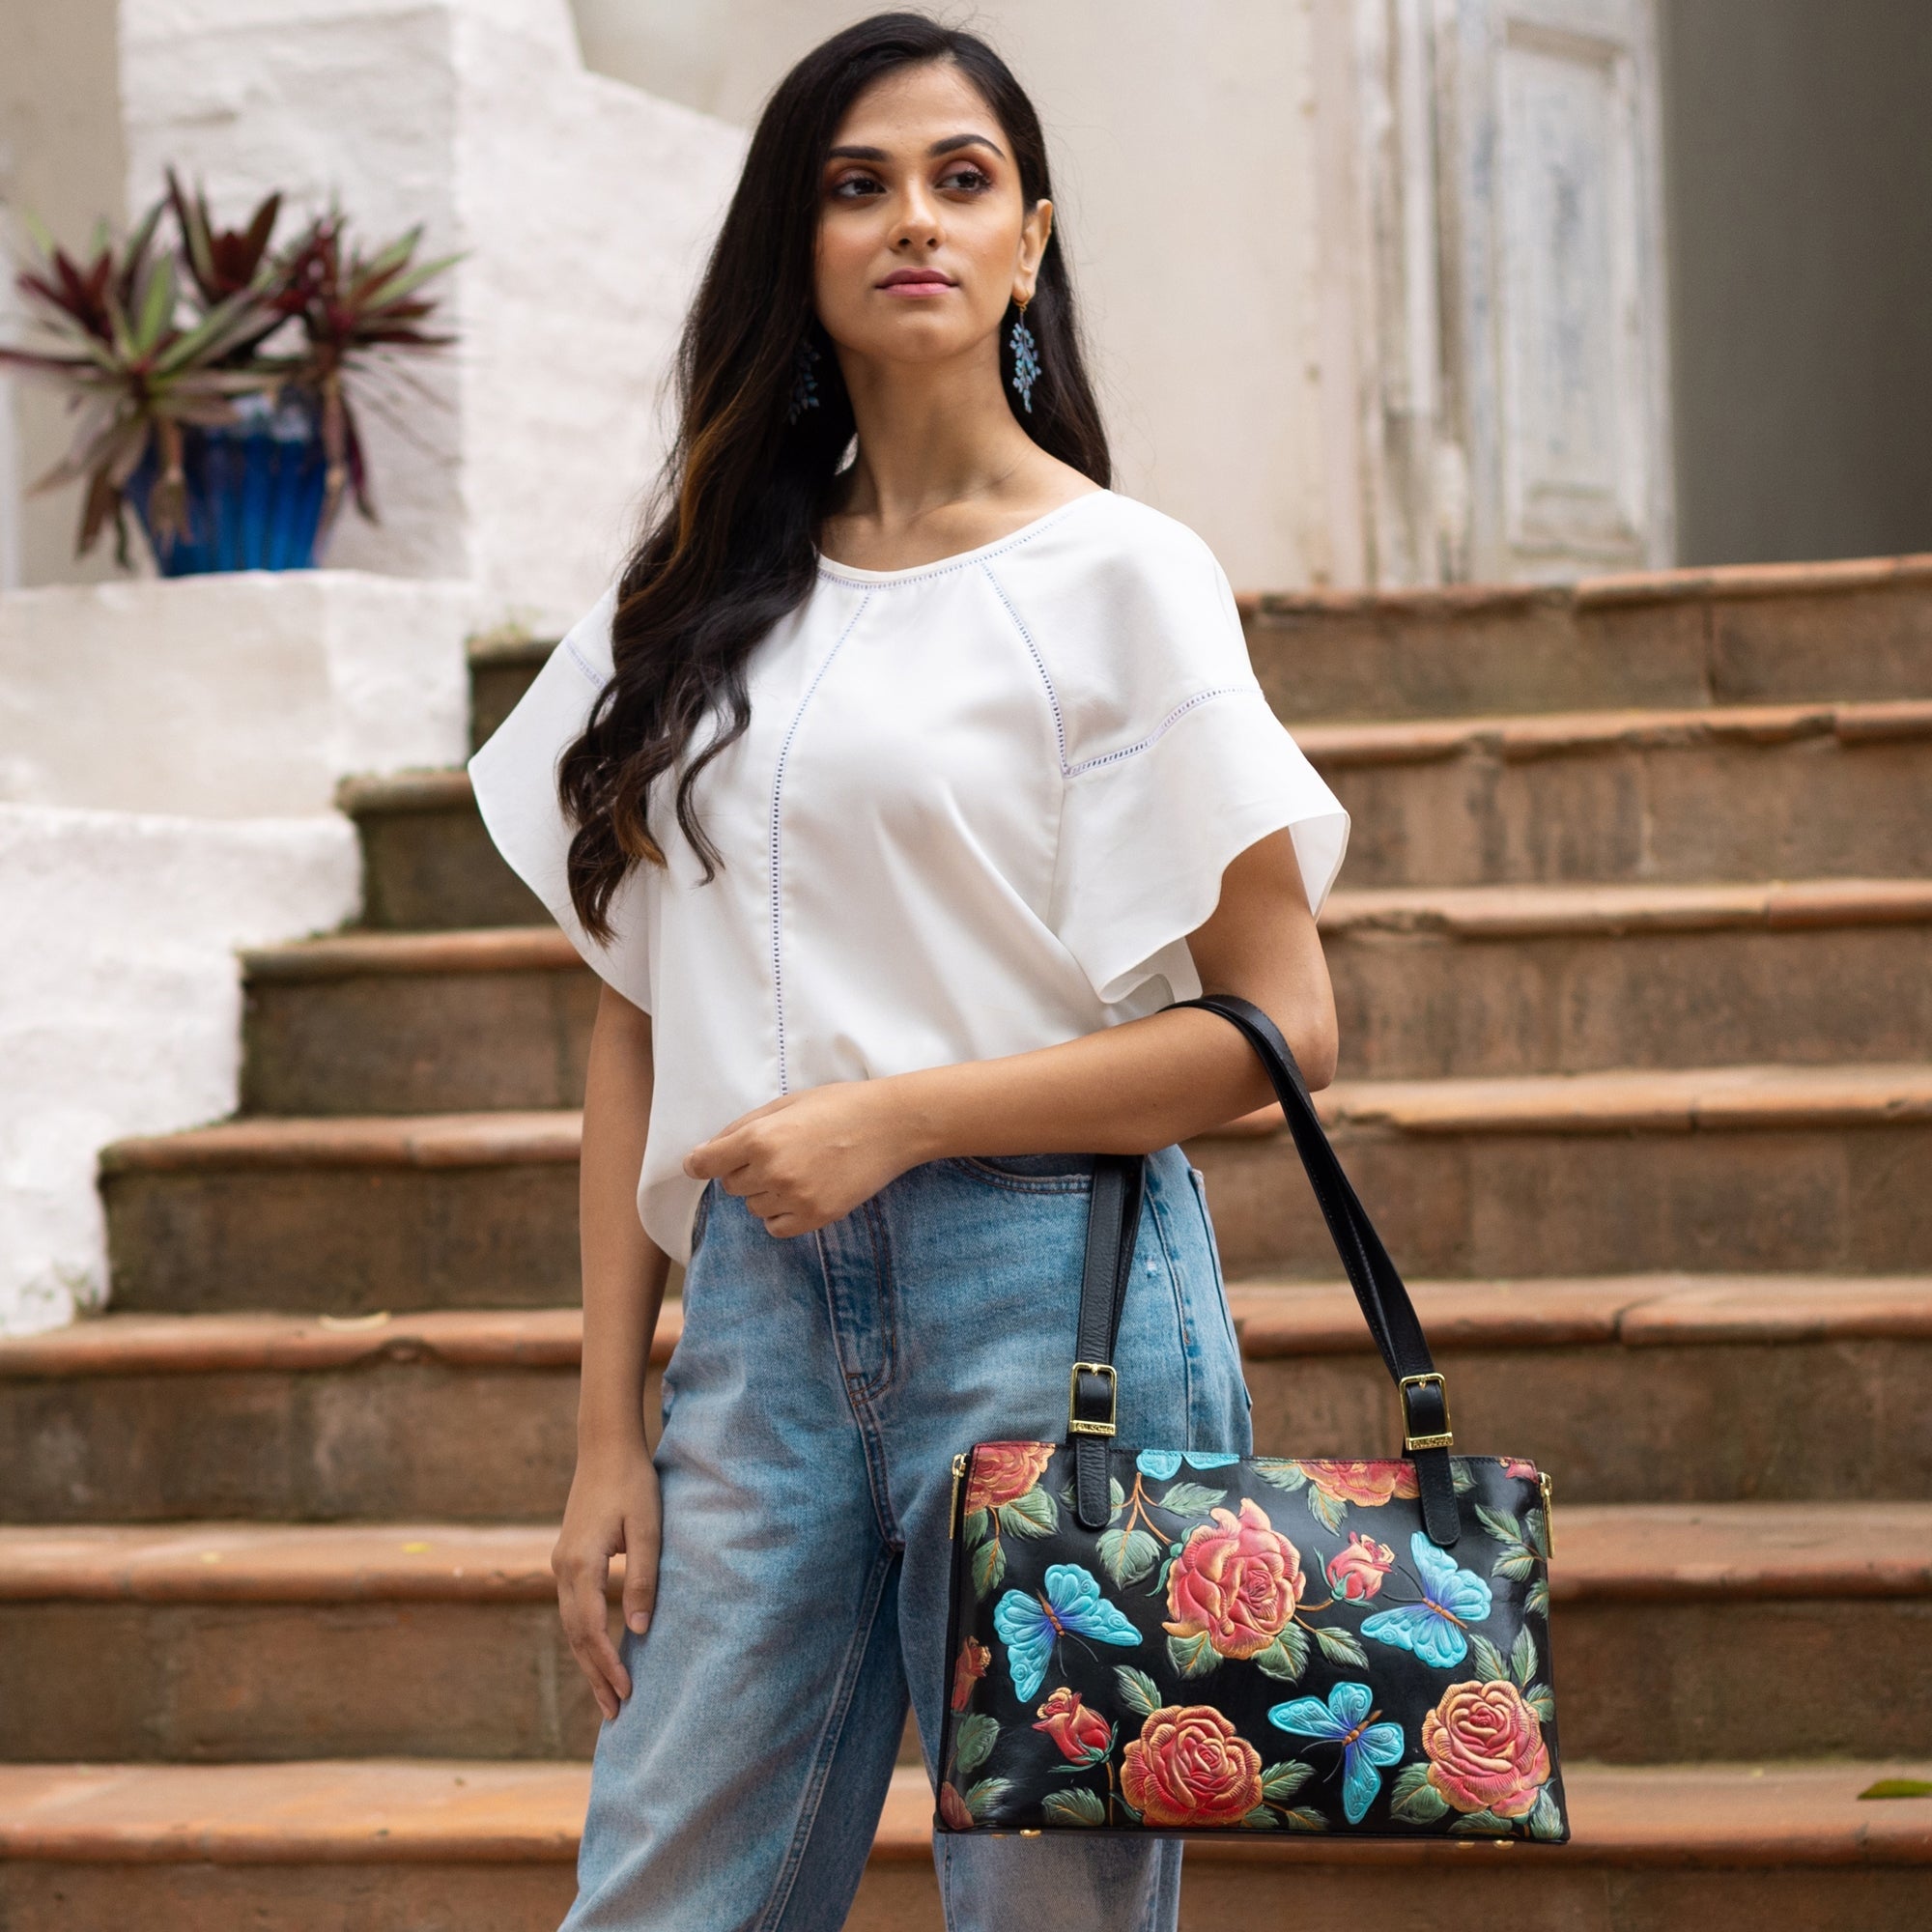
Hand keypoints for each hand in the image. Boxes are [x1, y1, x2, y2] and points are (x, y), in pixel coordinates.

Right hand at [552, 1437, 660, 1720]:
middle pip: (576, 1636)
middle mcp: (562, 1569)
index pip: (590, 1629)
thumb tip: (639, 1630)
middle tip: (616, 1714)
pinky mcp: (568, 1559)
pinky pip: (573, 1610)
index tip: (628, 1693)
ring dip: (588, 1661)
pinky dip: (585, 1638)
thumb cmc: (632, 1484)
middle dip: (595, 1676)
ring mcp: (561, 1564)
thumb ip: (642, 1578)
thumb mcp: (647, 1529)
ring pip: (571, 1626)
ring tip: (608, 1696)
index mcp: (580, 1564)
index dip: (607, 1664)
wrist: (605, 1447)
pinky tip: (599, 1653)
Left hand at [683, 1080, 915, 1236]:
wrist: (891, 1125)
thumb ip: (743, 1127)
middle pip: (730, 1185)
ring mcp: (795, 1197)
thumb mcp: (786, 1103)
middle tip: (778, 1153)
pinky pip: (775, 1227)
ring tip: (799, 1170)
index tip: (698, 1165)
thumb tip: (704, 1153)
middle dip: (744, 1171)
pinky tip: (802, 1192)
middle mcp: (772, 1170)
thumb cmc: (838, 1106)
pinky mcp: (816, 1217)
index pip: (706, 1163)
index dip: (699, 1163)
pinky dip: (781, 1214)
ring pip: (753, 1207)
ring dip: (765, 1192)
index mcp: (760, 1137)